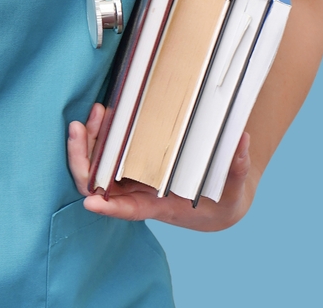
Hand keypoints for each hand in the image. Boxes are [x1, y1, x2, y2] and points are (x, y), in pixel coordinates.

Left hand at [67, 103, 256, 231]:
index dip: (108, 207)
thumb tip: (242, 140)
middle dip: (82, 158)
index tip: (91, 202)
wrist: (213, 202)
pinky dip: (103, 134)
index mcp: (157, 206)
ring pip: (97, 165)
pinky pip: (107, 152)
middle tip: (80, 128)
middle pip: (98, 183)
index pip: (128, 210)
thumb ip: (236, 167)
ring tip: (96, 112)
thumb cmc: (220, 200)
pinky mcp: (131, 163)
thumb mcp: (232, 189)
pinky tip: (107, 114)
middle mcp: (136, 193)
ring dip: (90, 141)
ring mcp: (130, 178)